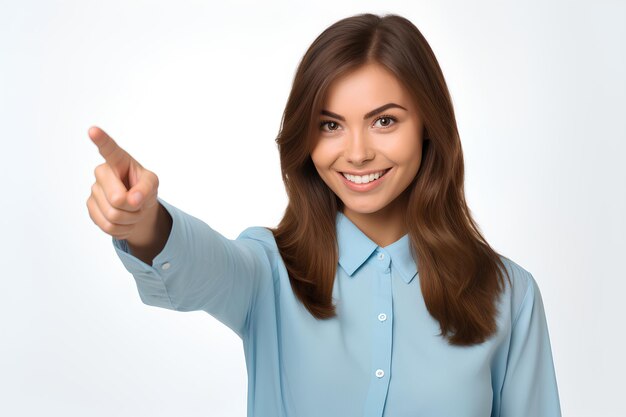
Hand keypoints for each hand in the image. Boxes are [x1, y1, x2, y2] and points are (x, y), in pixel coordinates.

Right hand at [86, 126, 159, 240]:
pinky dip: (123, 228)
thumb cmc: (143, 188)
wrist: (137, 207)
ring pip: (113, 215)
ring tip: (132, 211)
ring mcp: (94, 190)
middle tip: (138, 203)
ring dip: (130, 219)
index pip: (109, 149)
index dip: (101, 140)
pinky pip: (108, 226)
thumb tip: (133, 199)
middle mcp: (102, 173)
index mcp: (119, 161)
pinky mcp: (91, 207)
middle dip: (134, 207)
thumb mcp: (152, 183)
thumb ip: (146, 188)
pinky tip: (124, 219)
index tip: (93, 130)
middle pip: (117, 199)